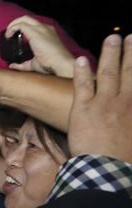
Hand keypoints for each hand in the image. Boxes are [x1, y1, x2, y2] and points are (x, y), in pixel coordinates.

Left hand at [5, 16, 74, 77]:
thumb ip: (22, 64)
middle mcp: (45, 28)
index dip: (21, 28)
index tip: (13, 36)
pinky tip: (8, 36)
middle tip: (8, 33)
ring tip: (7, 34)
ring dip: (13, 25)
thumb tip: (12, 65)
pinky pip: (20, 25)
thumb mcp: (34, 64)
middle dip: (15, 23)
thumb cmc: (51, 64)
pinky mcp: (35, 32)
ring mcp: (41, 28)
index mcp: (47, 33)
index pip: (32, 25)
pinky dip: (12, 28)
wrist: (60, 63)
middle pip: (27, 18)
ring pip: (24, 19)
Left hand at [68, 34, 131, 161]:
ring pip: (108, 73)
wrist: (107, 171)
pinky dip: (82, 71)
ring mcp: (104, 103)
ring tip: (111, 38)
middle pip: (129, 71)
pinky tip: (81, 59)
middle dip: (130, 52)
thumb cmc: (127, 159)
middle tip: (130, 36)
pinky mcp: (83, 109)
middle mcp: (126, 101)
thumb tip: (130, 111)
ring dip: (110, 54)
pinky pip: (83, 85)